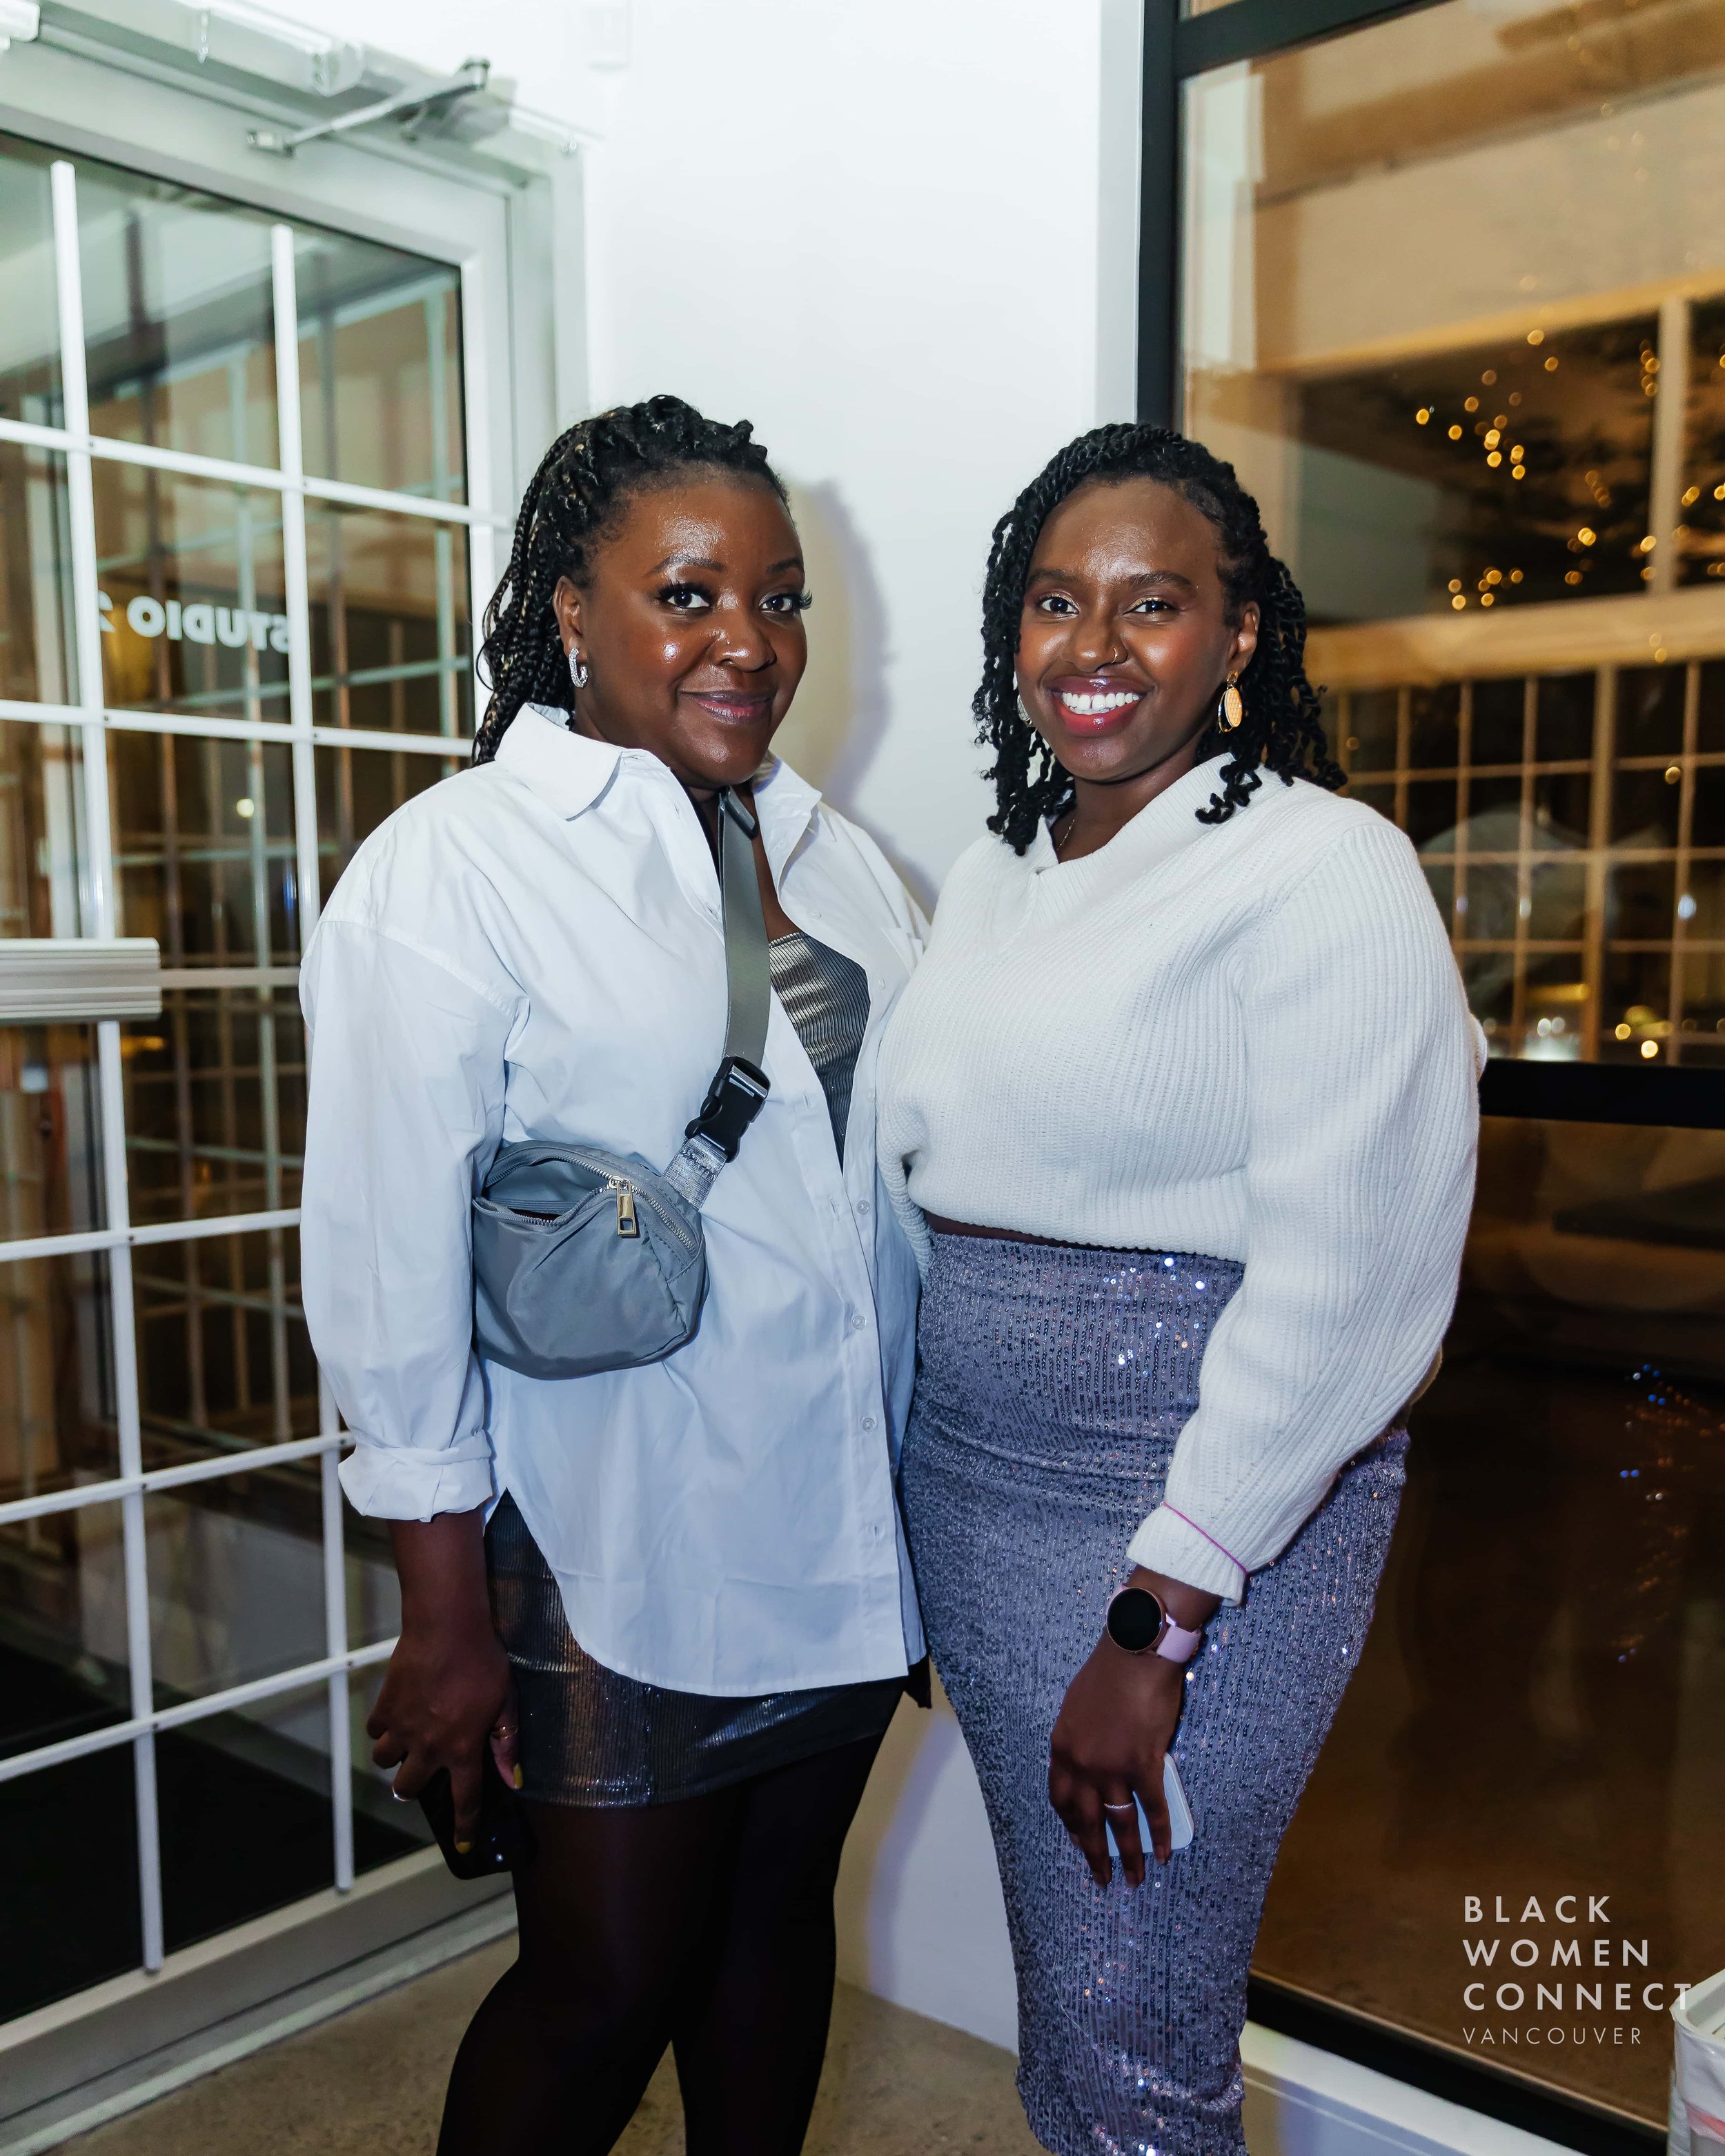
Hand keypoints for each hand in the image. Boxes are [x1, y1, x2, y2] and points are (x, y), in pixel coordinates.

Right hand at [367, 1511, 518, 1851]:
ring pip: (384, 1761)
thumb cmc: (483, 1661)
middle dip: (412, 1787)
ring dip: (394, 1758)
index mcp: (462, 1748)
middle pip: (407, 1788)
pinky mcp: (385, 1707)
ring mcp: (402, 1728)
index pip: (465, 1799)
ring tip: (407, 1743)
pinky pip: (375, 1730)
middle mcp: (428, 1746)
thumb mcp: (506, 1702)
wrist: (446, 1627)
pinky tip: (396, 1715)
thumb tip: (511, 1780)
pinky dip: (383, 1728)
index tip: (463, 1845)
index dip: (464, 1826)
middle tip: (422, 1770)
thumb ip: (506, 1743)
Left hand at [1048, 1567, 1215, 1887]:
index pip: (1060, 1800)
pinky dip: (1161, 1834)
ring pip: (1119, 1824)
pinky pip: (1153, 1808)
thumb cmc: (1108, 1672)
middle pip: (1085, 1822)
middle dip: (1094, 1855)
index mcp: (1062, 1748)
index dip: (1070, 1827)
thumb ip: (1079, 1740)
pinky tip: (1166, 1852)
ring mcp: (1112, 1767)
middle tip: (1102, 1879)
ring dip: (1129, 1855)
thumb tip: (1089, 1764)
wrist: (1134, 1651)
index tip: (1080, 1843)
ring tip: (1135, 1878)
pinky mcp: (1144, 1764)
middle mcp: (1081, 1764)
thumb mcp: (1077, 1707)